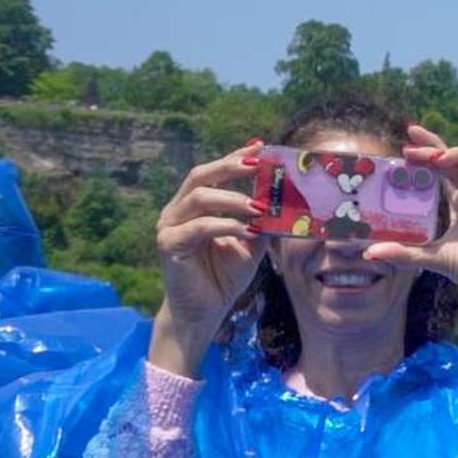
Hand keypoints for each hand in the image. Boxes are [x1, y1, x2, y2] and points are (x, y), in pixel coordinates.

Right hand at [151, 141, 267, 372]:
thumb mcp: (251, 243)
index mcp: (195, 205)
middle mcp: (178, 210)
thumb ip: (263, 220)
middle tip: (259, 164)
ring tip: (260, 206)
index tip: (262, 146)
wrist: (205, 311)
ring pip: (199, 197)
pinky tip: (247, 230)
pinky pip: (198, 227)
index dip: (236, 156)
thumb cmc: (225, 275)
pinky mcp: (168, 244)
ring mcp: (169, 225)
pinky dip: (225, 225)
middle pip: (201, 175)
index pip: (214, 171)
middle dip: (231, 166)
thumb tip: (288, 198)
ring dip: (233, 199)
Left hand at [362, 127, 457, 351]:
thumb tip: (368, 253)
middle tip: (412, 137)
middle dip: (434, 149)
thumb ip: (404, 253)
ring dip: (456, 155)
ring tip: (435, 156)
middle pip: (456, 163)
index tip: (405, 146)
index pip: (442, 172)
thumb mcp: (433, 257)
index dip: (426, 157)